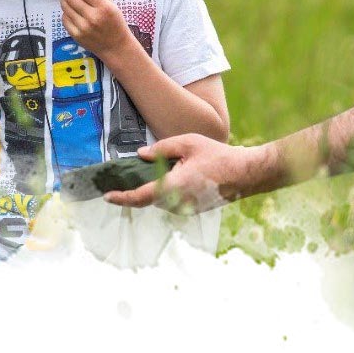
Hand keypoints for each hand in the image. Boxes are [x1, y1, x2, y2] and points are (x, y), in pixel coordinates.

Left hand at [60, 0, 130, 57]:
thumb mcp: (111, 3)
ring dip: (65, 0)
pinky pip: (64, 19)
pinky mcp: (76, 35)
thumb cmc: (115, 22)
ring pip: (65, 7)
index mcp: (103, 7)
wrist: (116, 46)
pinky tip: (72, 12)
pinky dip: (66, 13)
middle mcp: (92, 17)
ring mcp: (83, 27)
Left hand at [104, 134, 257, 212]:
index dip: (121, 197)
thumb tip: (141, 154)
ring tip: (161, 169)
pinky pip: (174, 200)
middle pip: (149, 197)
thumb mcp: (188, 143)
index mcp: (173, 186)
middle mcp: (178, 202)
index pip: (140, 197)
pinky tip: (177, 175)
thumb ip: (161, 148)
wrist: (246, 174)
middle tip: (129, 174)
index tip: (107, 196)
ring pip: (162, 199)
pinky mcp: (194, 209)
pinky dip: (169, 190)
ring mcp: (186, 208)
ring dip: (157, 187)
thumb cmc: (218, 156)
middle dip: (139, 187)